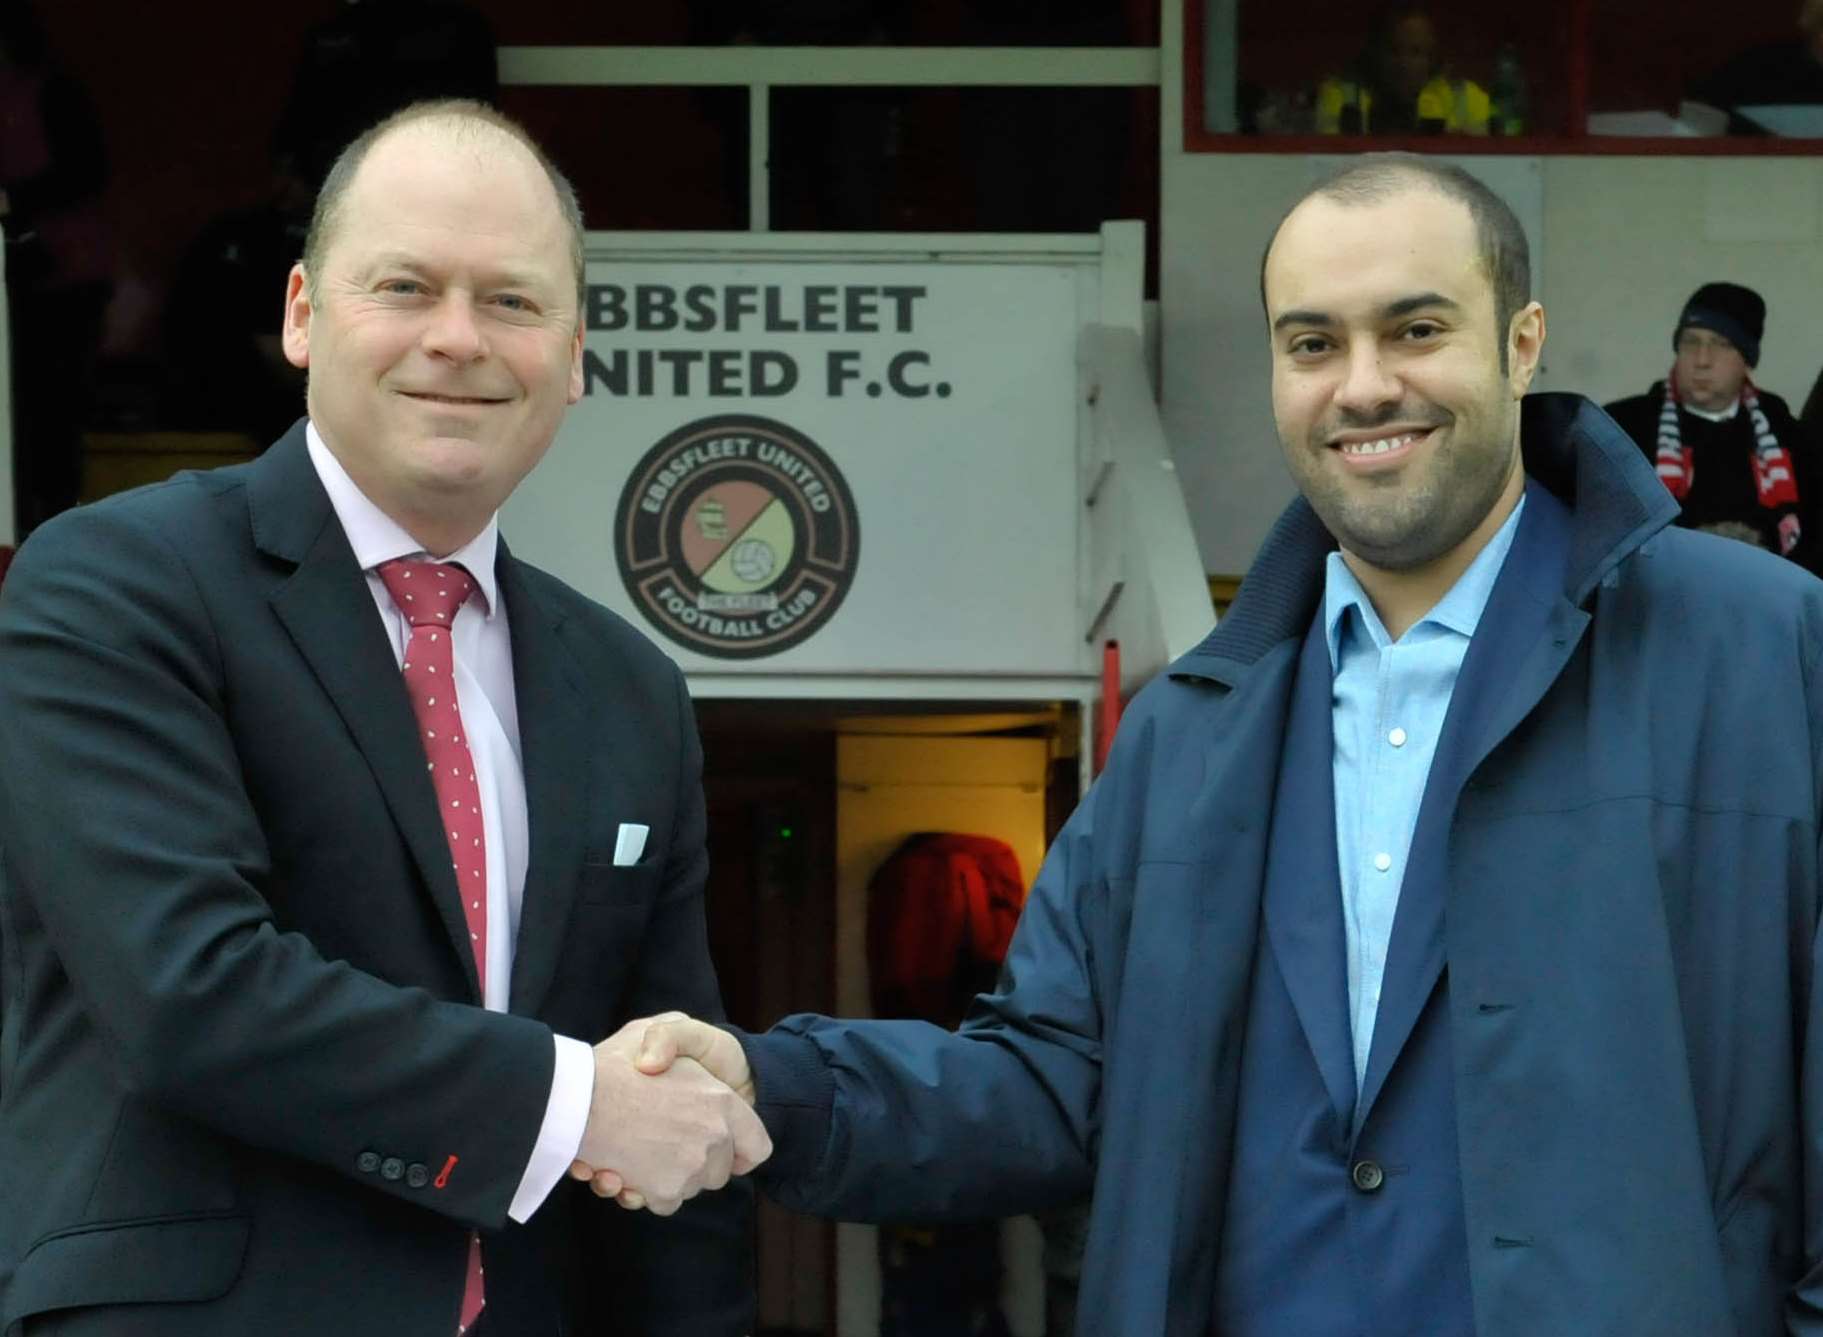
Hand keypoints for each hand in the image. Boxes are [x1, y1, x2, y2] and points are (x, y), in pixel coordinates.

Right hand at [565, 1013, 770, 1215]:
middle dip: (696, 1162)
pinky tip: (619, 1170)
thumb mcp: (659, 1028)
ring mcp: (691, 1166)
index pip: (756, 1146)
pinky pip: (664, 1202)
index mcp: (722, 1102)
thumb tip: (686, 1077)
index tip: (719, 1146)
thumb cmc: (617, 1060)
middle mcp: (715, 1137)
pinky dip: (644, 1192)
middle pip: (718, 1173)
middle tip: (662, 1141)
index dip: (740, 1149)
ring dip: (664, 1176)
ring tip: (632, 1153)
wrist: (574, 1098)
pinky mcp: (665, 1190)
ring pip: (689, 1188)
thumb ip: (681, 1040)